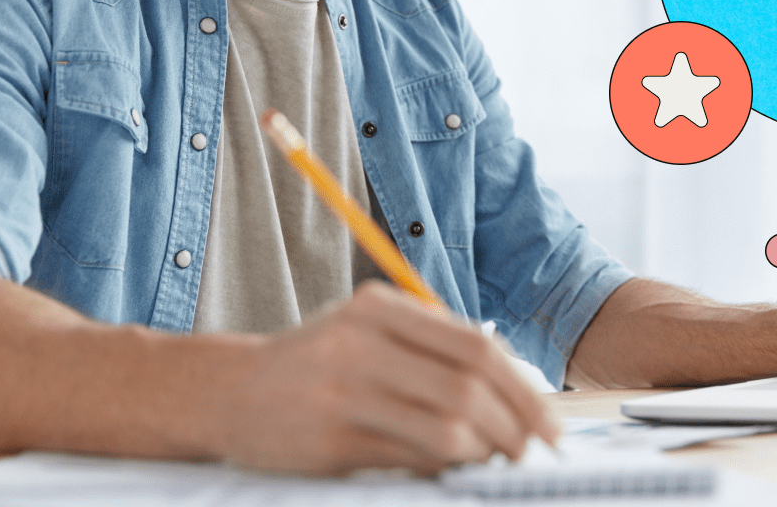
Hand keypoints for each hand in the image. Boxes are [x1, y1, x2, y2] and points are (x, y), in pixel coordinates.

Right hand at [218, 281, 557, 475]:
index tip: (547, 422)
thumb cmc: (315, 365)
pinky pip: (410, 457)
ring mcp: (343, 390)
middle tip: (531, 452)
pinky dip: (444, 467)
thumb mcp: (368, 333)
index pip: (475, 346)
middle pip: (469, 385)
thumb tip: (513, 394)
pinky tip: (450, 469)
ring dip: (485, 451)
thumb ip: (431, 350)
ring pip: (447, 426)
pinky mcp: (330, 439)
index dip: (523, 388)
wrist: (228, 393)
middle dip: (515, 425)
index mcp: (379, 307)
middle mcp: (361, 341)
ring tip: (494, 461)